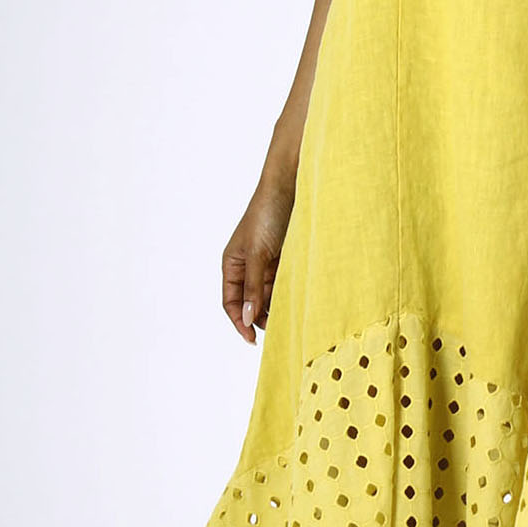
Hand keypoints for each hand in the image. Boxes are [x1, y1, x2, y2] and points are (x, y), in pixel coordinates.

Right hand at [222, 170, 296, 342]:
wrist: (291, 187)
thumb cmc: (267, 215)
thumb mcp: (258, 254)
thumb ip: (254, 287)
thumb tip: (248, 318)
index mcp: (232, 264)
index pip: (230, 301)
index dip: (239, 321)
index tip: (252, 339)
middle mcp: (247, 267)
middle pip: (250, 302)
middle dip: (260, 318)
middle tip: (277, 331)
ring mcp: (266, 264)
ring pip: (269, 296)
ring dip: (276, 307)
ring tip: (289, 318)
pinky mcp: (285, 260)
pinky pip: (283, 284)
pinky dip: (288, 294)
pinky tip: (297, 302)